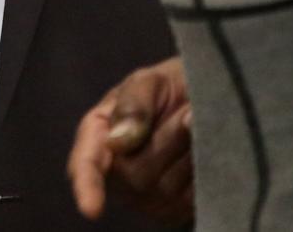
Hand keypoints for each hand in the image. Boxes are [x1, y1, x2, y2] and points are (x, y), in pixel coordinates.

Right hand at [67, 56, 193, 225]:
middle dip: (167, 139)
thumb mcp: (150, 81)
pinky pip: (189, 199)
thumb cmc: (170, 86)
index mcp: (98, 134)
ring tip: (194, 123)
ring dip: (188, 150)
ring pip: (165, 188)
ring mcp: (145, 197)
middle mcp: (116, 172)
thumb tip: (118, 142)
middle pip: (134, 176)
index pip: (85, 165)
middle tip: (187, 110)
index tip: (92, 209)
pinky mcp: (174, 210)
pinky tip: (201, 148)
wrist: (207, 98)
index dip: (87, 186)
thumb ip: (133, 103)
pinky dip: (201, 169)